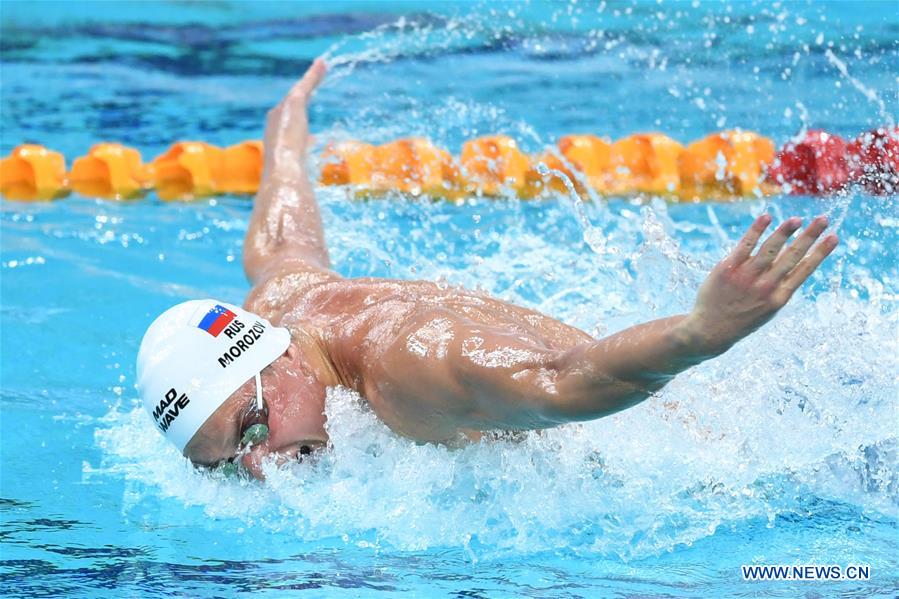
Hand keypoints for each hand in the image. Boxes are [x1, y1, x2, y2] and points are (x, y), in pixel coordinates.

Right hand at [263, 58, 326, 176]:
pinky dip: (314, 75)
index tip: (305, 116)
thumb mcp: (297, 169)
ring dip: (311, 78)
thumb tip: (307, 174)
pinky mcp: (293, 103)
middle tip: (312, 81)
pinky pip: (306, 85)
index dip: (297, 117)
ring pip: (300, 90)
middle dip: (302, 92)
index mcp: (276, 134)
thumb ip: (302, 166)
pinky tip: (323, 64)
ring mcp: (282, 110)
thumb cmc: (287, 177)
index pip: (288, 122)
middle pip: (292, 101)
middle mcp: (275, 118)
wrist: (283, 171)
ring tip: (321, 67)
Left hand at [684, 214, 837, 354]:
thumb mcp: (766, 308)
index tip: (834, 237)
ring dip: (785, 231)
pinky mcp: (728, 268)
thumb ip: (777, 284)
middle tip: (824, 219)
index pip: (805, 270)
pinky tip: (767, 217)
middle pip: (792, 256)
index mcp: (779, 297)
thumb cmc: (741, 317)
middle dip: (810, 236)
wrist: (710, 329)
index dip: (820, 252)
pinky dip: (756, 230)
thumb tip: (786, 254)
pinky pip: (745, 245)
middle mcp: (766, 286)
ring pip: (770, 249)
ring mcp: (746, 277)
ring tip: (797, 219)